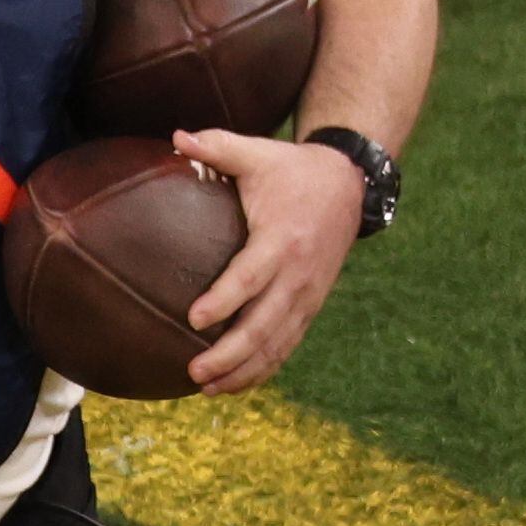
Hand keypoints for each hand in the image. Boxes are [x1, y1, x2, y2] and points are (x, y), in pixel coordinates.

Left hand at [176, 129, 366, 392]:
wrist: (350, 185)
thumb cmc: (292, 170)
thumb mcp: (259, 152)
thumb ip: (217, 145)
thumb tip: (175, 136)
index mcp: (282, 237)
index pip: (251, 275)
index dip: (225, 299)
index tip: (194, 319)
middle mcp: (298, 273)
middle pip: (265, 323)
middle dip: (230, 353)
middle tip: (193, 370)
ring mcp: (307, 294)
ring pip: (277, 342)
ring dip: (244, 370)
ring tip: (206, 389)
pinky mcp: (310, 305)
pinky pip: (287, 344)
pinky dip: (263, 368)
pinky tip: (232, 386)